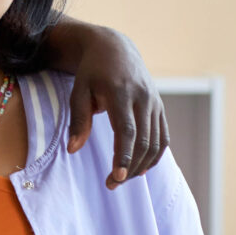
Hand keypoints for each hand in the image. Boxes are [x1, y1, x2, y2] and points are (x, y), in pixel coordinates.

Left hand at [65, 28, 167, 187]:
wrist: (115, 49)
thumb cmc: (92, 72)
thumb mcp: (78, 91)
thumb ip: (78, 120)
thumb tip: (72, 150)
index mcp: (122, 93)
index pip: (127, 131)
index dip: (123, 156)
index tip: (116, 177)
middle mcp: (144, 98)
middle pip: (144, 141)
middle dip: (130, 167)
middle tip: (112, 185)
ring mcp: (155, 103)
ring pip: (156, 142)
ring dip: (142, 165)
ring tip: (122, 179)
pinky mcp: (160, 108)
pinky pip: (163, 137)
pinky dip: (154, 156)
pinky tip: (140, 168)